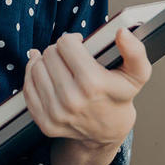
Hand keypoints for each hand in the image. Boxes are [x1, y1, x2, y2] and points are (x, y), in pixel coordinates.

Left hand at [23, 27, 151, 148]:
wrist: (108, 132)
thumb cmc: (120, 98)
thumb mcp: (137, 74)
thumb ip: (135, 51)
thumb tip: (122, 33)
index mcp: (92, 83)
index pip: (65, 44)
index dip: (73, 39)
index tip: (79, 44)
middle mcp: (71, 100)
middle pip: (49, 54)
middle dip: (59, 50)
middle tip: (70, 57)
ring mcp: (56, 113)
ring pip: (36, 68)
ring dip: (45, 62)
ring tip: (58, 65)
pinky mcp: (44, 122)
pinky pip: (28, 88)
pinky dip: (34, 77)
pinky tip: (46, 75)